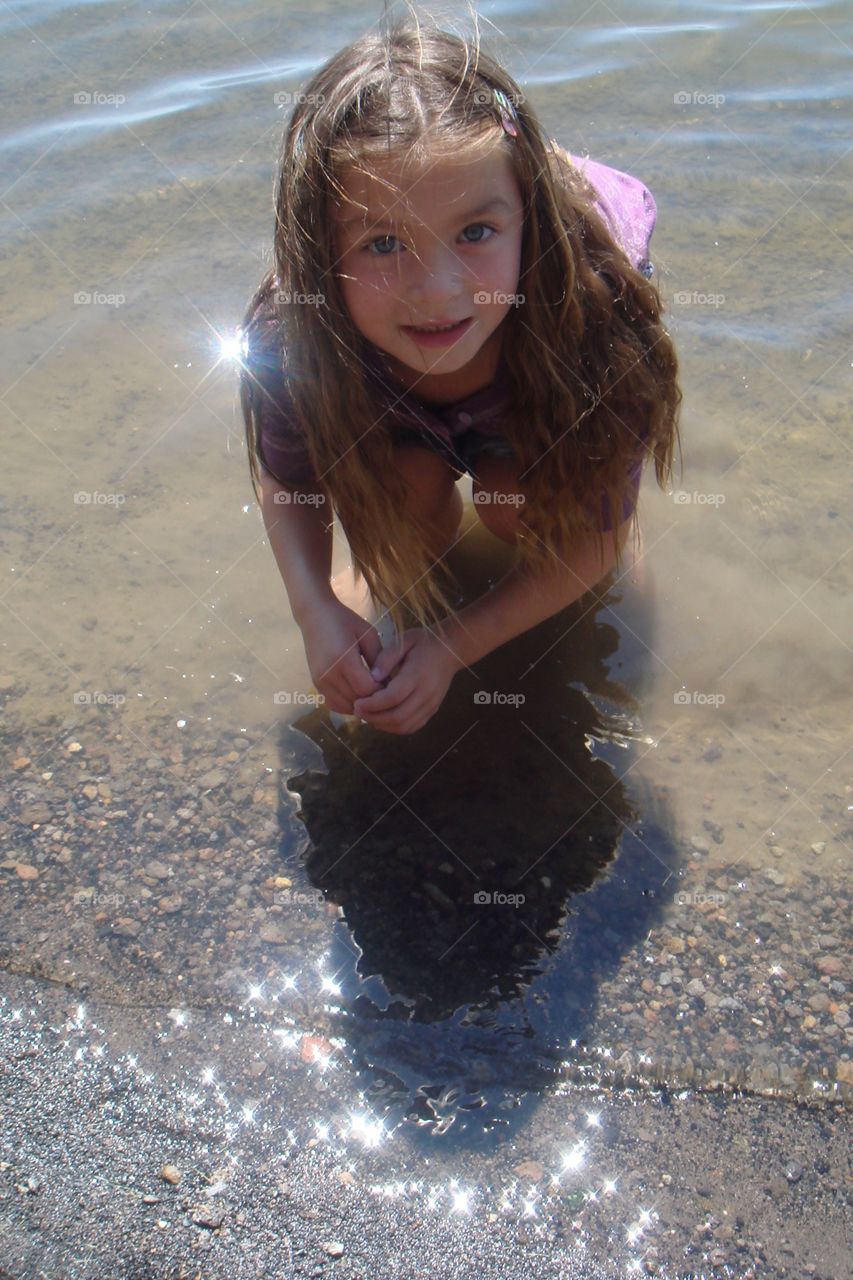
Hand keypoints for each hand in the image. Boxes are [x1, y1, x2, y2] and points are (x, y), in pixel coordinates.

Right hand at [298, 598, 383, 714]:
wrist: (315, 615)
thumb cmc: (345, 621)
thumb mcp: (368, 634)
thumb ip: (379, 659)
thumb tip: (388, 683)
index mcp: (344, 660)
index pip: (367, 689)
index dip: (382, 690)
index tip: (390, 683)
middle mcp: (329, 674)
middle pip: (357, 700)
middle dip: (373, 699)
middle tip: (383, 690)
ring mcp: (320, 681)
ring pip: (346, 706)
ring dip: (361, 704)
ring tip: (370, 692)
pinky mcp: (316, 684)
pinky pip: (334, 704)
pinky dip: (347, 705)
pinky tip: (356, 694)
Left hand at [352, 627, 461, 734]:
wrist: (450, 651)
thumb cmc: (423, 643)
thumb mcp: (403, 641)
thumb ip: (386, 658)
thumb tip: (372, 677)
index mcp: (418, 674)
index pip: (393, 697)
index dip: (373, 704)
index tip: (357, 702)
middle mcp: (426, 693)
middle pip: (398, 716)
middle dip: (374, 717)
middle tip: (358, 710)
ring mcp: (431, 705)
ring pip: (404, 726)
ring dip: (383, 725)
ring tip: (368, 715)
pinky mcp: (432, 711)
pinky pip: (412, 727)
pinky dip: (394, 727)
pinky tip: (382, 719)